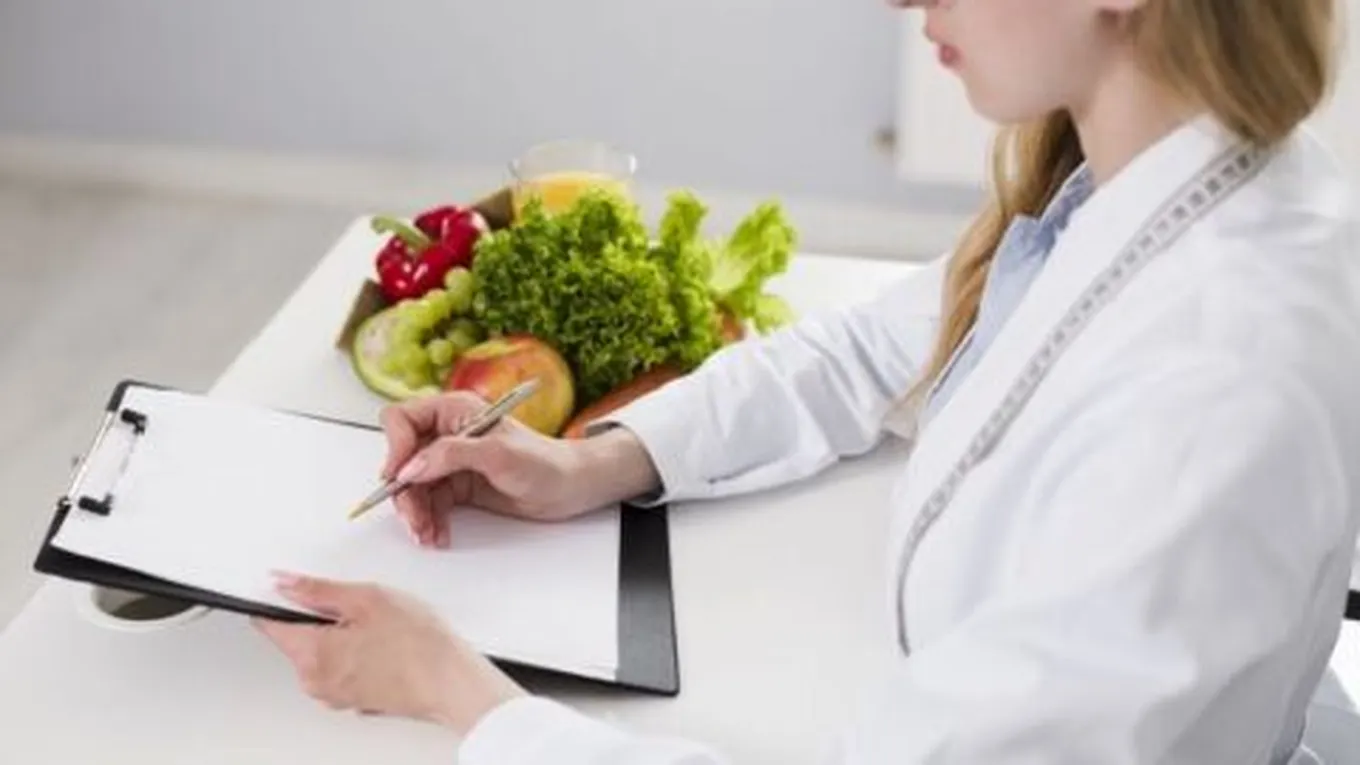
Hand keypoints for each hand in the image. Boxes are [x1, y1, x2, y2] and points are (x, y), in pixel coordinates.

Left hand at [253, 572, 522, 734]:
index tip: (288, 587)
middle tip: (358, 605)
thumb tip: (284, 582)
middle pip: (299, 638)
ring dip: (342, 635)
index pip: (270, 624)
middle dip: (321, 616)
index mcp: (311, 655)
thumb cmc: (417, 644)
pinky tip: (385, 643)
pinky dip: (357, 653)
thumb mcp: (365, 598)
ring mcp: (335, 695)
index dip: (278, 599)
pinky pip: (343, 668)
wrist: (451, 683)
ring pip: (324, 652)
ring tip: (379, 625)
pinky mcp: (355, 700)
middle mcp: (315, 682)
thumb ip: (317, 589)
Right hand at [378, 392, 658, 547]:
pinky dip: (429, 521)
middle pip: (403, 459)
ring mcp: (450, 461)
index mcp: (454, 411)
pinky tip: (437, 535)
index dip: (395, 447)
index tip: (399, 477)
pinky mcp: (457, 486)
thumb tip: (412, 466)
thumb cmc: (544, 462)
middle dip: (404, 492)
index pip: (402, 419)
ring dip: (415, 513)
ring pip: (413, 487)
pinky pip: (429, 504)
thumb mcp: (498, 454)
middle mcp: (447, 433)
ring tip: (428, 535)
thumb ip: (452, 455)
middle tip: (415, 519)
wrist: (570, 487)